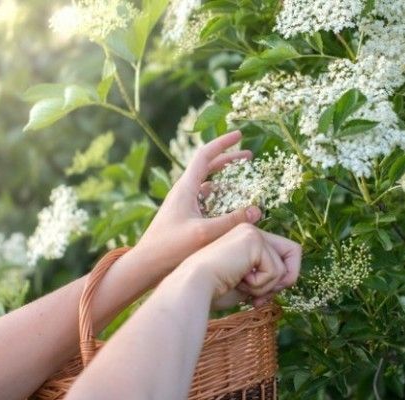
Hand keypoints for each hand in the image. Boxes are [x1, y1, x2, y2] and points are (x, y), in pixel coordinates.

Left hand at [133, 131, 261, 279]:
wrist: (145, 265)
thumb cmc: (169, 248)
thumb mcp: (205, 233)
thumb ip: (232, 221)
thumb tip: (258, 210)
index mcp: (185, 187)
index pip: (205, 155)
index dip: (223, 143)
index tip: (240, 135)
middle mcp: (184, 192)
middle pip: (208, 166)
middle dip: (229, 159)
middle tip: (249, 156)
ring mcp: (183, 204)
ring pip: (208, 184)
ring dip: (226, 179)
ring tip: (244, 180)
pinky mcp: (184, 217)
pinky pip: (205, 200)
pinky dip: (220, 198)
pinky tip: (230, 205)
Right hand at [181, 223, 301, 308]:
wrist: (193, 287)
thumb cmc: (212, 290)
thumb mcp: (246, 285)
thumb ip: (266, 278)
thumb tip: (290, 278)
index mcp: (246, 240)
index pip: (282, 255)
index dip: (278, 280)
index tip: (257, 299)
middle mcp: (250, 230)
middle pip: (294, 253)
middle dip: (282, 281)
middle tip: (258, 297)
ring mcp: (252, 232)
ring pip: (283, 268)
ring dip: (265, 287)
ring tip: (241, 284)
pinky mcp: (254, 239)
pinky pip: (275, 271)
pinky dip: (260, 285)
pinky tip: (239, 279)